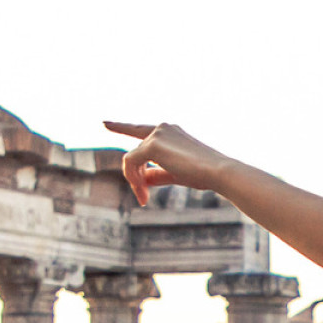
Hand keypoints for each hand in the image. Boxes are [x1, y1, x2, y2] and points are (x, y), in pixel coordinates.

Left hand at [103, 122, 234, 205]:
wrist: (218, 171)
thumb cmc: (203, 174)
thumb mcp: (176, 174)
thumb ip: (156, 174)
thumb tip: (141, 178)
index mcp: (169, 132)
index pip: (140, 130)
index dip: (120, 126)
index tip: (104, 123)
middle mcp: (162, 128)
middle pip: (135, 153)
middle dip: (134, 176)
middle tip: (143, 199)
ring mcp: (156, 134)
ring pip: (130, 159)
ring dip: (134, 181)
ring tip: (145, 198)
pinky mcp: (152, 145)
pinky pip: (130, 162)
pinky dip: (133, 179)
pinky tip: (143, 192)